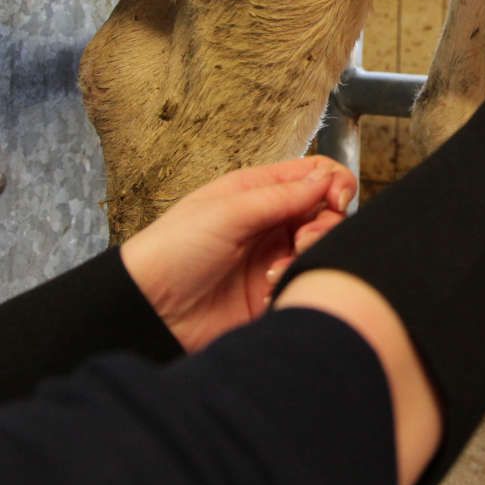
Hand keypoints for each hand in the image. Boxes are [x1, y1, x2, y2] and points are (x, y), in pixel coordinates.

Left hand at [120, 156, 356, 351]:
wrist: (148, 310)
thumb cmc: (171, 250)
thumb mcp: (227, 211)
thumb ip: (281, 195)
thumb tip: (327, 178)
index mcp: (260, 190)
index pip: (315, 175)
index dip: (334, 182)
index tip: (336, 198)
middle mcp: (272, 220)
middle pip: (326, 211)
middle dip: (324, 224)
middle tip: (301, 239)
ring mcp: (275, 256)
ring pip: (322, 245)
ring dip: (310, 253)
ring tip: (280, 268)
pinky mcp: (274, 290)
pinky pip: (306, 280)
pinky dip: (297, 281)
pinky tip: (271, 289)